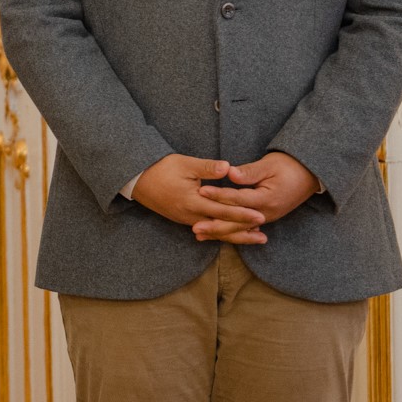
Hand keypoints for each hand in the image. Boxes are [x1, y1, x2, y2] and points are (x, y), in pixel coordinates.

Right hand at [129, 154, 267, 244]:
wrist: (137, 180)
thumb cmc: (161, 169)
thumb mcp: (184, 164)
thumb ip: (207, 168)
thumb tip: (228, 167)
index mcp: (193, 201)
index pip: (223, 210)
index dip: (242, 214)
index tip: (260, 216)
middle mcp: (191, 215)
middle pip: (221, 228)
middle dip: (243, 232)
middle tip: (263, 236)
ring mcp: (186, 219)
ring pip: (214, 231)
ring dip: (234, 235)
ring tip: (252, 238)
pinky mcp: (183, 219)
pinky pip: (206, 229)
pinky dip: (220, 232)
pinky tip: (230, 233)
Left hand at [193, 152, 317, 242]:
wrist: (309, 174)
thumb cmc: (289, 166)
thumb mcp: (269, 165)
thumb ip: (249, 172)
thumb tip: (230, 173)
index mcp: (267, 199)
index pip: (238, 199)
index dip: (219, 195)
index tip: (201, 192)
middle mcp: (266, 213)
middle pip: (237, 222)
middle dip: (215, 226)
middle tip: (195, 228)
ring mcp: (267, 217)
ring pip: (240, 228)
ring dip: (220, 232)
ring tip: (200, 235)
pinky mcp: (265, 217)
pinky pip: (245, 227)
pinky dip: (230, 231)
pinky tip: (217, 234)